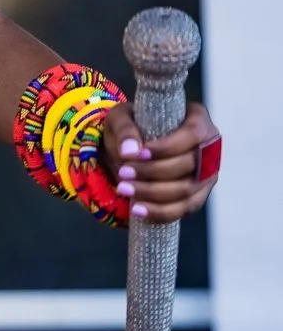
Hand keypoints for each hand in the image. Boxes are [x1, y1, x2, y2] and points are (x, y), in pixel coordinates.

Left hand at [101, 100, 220, 221]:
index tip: (139, 154)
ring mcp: (207, 173)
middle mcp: (209, 146)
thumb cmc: (131, 127)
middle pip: (189, 164)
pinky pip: (184, 209)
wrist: (132, 151)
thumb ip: (124, 129)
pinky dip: (160, 212)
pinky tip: (138, 210)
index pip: (192, 134)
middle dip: (153, 172)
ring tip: (124, 189)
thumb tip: (129, 151)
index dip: (167, 147)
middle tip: (123, 173)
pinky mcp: (198, 196)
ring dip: (153, 192)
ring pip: (187, 190)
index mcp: (197, 119)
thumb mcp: (121, 118)